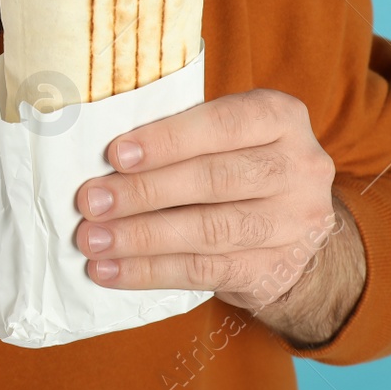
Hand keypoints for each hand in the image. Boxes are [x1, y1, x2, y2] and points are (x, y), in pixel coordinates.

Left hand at [74, 88, 345, 317]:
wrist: (297, 229)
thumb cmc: (239, 163)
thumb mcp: (227, 134)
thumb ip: (181, 133)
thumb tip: (105, 157)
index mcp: (281, 117)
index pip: (223, 124)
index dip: (168, 139)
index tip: (116, 155)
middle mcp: (299, 169)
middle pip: (214, 180)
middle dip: (145, 191)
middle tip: (91, 201)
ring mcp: (293, 225)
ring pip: (209, 231)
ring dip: (141, 237)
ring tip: (93, 240)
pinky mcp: (274, 271)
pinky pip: (205, 272)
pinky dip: (151, 272)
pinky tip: (111, 271)